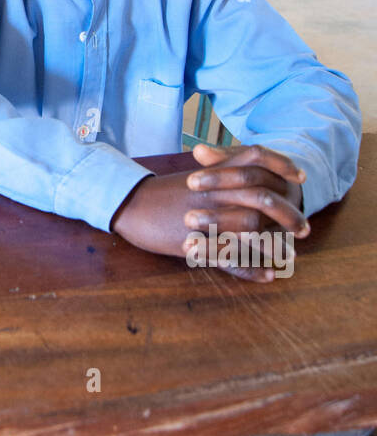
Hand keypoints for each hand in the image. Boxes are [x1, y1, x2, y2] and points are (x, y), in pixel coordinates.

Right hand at [110, 143, 308, 281]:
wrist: (131, 204)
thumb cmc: (163, 192)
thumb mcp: (194, 176)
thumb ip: (222, 168)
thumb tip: (251, 167)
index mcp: (215, 173)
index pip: (256, 159)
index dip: (281, 166)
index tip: (299, 178)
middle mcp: (215, 192)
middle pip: (262, 199)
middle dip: (288, 214)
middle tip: (303, 228)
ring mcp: (206, 218)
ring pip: (251, 231)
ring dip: (276, 245)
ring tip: (292, 256)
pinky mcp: (196, 243)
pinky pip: (230, 259)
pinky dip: (251, 270)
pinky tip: (268, 276)